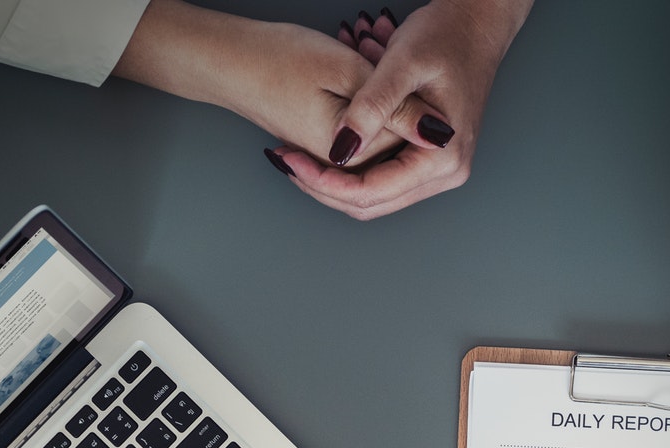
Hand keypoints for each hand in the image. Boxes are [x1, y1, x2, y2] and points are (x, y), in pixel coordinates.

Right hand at [113, 2, 403, 169]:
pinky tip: (358, 79)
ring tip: (367, 64)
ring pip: (383, 142)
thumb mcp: (348, 71)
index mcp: (350, 155)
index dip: (413, 101)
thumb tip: (440, 134)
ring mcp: (333, 160)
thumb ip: (397, 107)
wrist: (229, 62)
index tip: (392, 60)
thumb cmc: (277, 59)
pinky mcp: (326, 146)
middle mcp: (343, 167)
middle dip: (399, 109)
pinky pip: (364, 136)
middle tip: (379, 59)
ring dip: (384, 110)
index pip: (412, 143)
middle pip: (399, 148)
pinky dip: (369, 110)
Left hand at [274, 1, 533, 219]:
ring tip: (297, 156)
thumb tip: (340, 150)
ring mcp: (437, 171)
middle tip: (286, 159)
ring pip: (373, 199)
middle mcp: (445, 173)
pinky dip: (348, 172)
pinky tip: (322, 152)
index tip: (290, 159)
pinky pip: (381, 182)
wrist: (474, 26)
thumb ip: (372, 107)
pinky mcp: (426, 161)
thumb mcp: (403, 63)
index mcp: (443, 158)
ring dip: (333, 183)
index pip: (372, 192)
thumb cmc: (445, 37)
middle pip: (370, 205)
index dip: (325, 182)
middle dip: (324, 187)